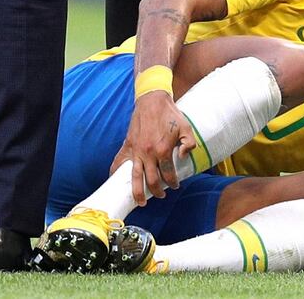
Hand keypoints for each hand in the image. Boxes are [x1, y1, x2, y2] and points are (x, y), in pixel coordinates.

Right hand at [109, 91, 196, 205]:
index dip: (173, 183)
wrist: (152, 100)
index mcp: (163, 150)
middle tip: (161, 195)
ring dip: (137, 192)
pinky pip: (120, 162)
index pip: (168, 174)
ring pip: (135, 177)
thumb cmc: (170, 114)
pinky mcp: (128, 145)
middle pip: (152, 180)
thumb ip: (189, 144)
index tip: (175, 185)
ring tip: (140, 201)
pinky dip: (115, 172)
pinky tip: (114, 180)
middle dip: (157, 191)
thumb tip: (183, 157)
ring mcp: (136, 150)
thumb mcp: (186, 128)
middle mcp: (149, 154)